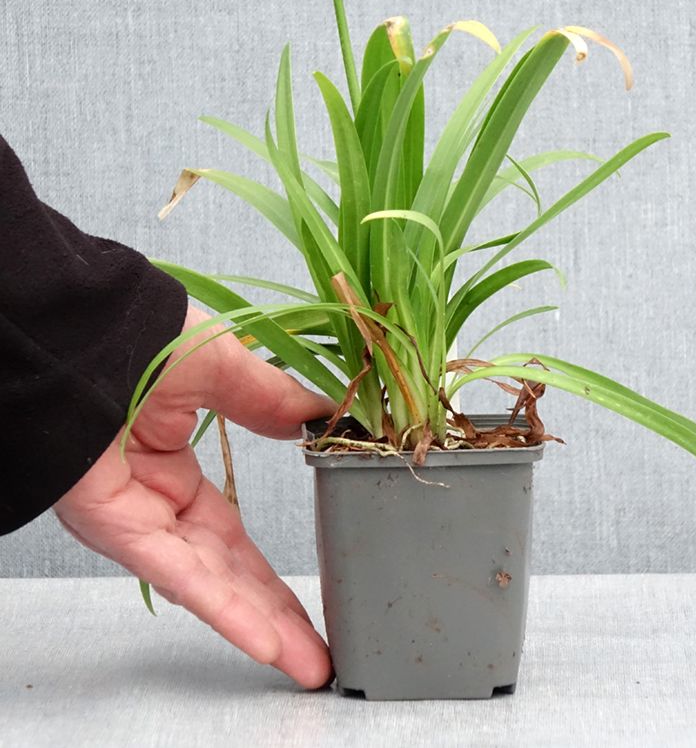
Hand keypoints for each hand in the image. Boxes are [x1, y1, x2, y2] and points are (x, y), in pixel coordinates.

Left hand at [54, 306, 335, 688]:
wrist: (82, 327)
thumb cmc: (140, 334)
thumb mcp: (222, 368)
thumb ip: (269, 401)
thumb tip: (315, 419)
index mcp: (172, 466)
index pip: (230, 535)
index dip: (271, 567)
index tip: (313, 584)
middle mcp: (153, 503)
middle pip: (226, 572)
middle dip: (275, 611)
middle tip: (319, 648)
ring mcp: (135, 518)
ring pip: (207, 584)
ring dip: (260, 626)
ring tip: (309, 662)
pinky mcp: (116, 525)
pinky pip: (178, 574)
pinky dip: (225, 607)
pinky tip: (266, 639)